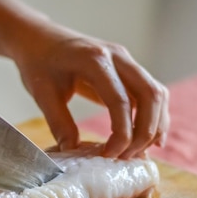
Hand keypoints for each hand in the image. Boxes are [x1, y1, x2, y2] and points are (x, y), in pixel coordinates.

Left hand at [13, 28, 169, 157]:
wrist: (40, 39)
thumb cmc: (39, 64)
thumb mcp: (42, 94)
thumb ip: (59, 123)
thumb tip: (73, 152)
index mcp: (95, 60)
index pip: (120, 101)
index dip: (121, 133)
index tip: (109, 155)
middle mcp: (118, 57)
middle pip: (150, 96)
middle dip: (144, 132)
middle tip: (126, 158)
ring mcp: (127, 61)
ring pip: (157, 94)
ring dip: (154, 126)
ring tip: (138, 152)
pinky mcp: (129, 69)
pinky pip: (152, 93)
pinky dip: (155, 116)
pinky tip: (149, 138)